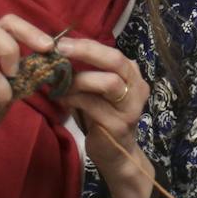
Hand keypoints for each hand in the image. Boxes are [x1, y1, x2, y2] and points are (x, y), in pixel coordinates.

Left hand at [55, 36, 151, 197]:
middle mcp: (138, 87)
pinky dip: (74, 99)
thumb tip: (58, 52)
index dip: (87, 45)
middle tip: (61, 50)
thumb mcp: (99, 92)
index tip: (62, 42)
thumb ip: (88, 73)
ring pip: (108, 82)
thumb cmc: (104, 117)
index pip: (112, 52)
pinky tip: (62, 99)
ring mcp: (130, 107)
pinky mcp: (118, 125)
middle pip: (116, 61)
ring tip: (59, 82)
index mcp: (133, 75)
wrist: (117, 155)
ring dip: (79, 79)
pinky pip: (93, 105)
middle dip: (87, 52)